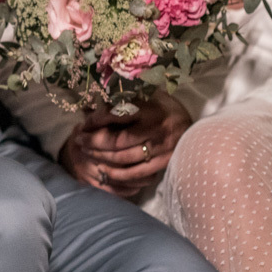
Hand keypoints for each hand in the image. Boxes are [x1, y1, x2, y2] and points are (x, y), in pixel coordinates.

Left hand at [59, 91, 191, 198]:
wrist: (192, 124)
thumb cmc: (162, 106)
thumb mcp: (143, 96)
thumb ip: (118, 101)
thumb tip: (87, 108)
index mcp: (149, 108)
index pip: (116, 115)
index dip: (95, 120)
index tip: (83, 122)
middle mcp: (156, 129)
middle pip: (117, 141)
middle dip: (94, 142)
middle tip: (79, 140)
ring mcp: (162, 149)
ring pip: (125, 160)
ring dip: (102, 158)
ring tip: (88, 154)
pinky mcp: (165, 163)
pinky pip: (137, 174)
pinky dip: (118, 175)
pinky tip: (105, 171)